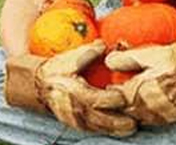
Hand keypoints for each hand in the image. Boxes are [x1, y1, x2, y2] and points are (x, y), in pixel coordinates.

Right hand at [4, 41, 136, 136]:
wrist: (41, 85)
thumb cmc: (57, 70)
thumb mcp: (70, 58)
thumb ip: (89, 53)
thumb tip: (104, 45)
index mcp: (74, 92)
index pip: (95, 99)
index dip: (111, 99)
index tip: (124, 97)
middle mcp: (75, 109)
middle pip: (99, 118)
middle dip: (117, 122)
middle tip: (134, 122)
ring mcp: (76, 118)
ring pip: (98, 127)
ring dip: (115, 129)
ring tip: (132, 128)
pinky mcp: (78, 123)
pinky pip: (94, 129)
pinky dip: (107, 130)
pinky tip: (120, 130)